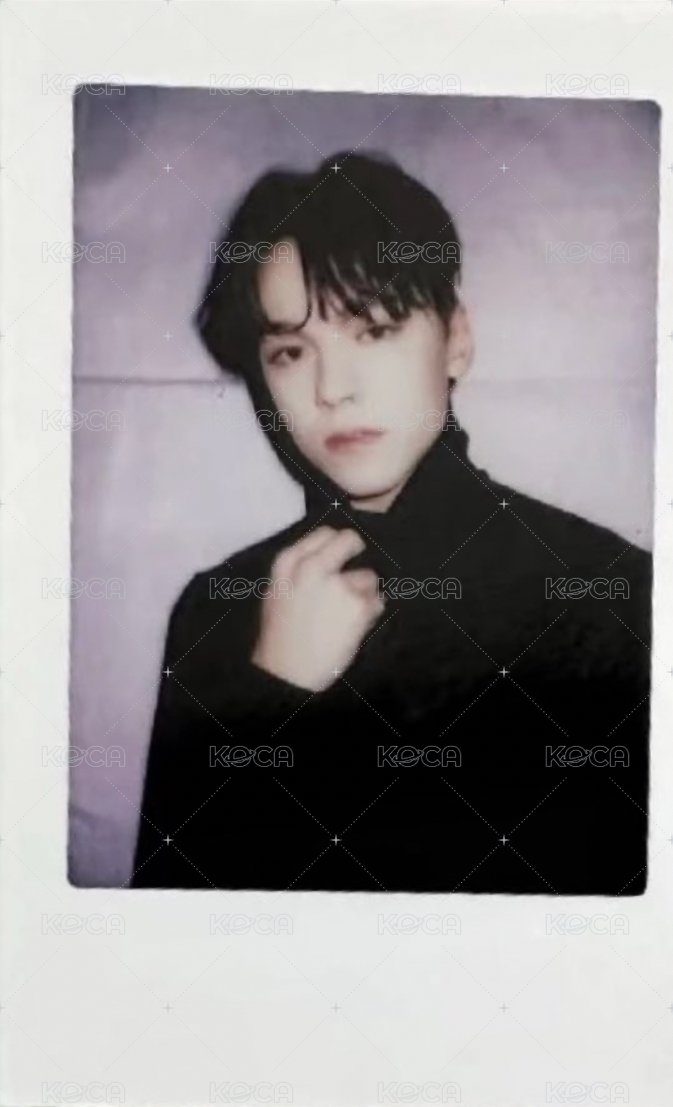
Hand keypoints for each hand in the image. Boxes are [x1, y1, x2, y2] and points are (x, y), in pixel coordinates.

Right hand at [251, 526, 384, 691]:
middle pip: (349, 540)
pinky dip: (370, 614)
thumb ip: (299, 572)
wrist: (288, 673)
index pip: (323, 534)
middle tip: (355, 571)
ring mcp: (338, 585)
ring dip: (363, 595)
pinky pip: (377, 602)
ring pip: (368, 577)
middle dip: (357, 551)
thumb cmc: (280, 638)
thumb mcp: (277, 594)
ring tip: (344, 618)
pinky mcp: (358, 606)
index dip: (336, 543)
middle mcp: (314, 567)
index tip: (341, 553)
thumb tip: (329, 557)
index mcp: (289, 564)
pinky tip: (353, 629)